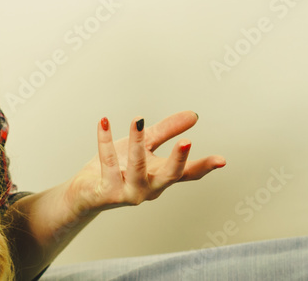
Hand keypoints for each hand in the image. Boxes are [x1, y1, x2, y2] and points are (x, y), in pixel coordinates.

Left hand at [63, 111, 225, 218]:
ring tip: (137, 121)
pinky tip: (104, 122)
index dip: (204, 167)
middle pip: (169, 176)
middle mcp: (149, 188)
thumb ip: (168, 130)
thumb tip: (193, 116)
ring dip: (137, 143)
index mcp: (160, 177)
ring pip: (137, 167)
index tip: (222, 160)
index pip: (187, 173)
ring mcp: (129, 192)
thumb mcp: (145, 144)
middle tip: (186, 142)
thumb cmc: (119, 166)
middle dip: (177, 160)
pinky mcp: (107, 192)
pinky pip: (108, 163)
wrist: (86, 190)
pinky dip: (105, 141)